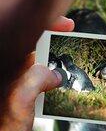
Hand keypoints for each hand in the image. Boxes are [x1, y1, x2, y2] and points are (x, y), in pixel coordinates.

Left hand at [0, 16, 73, 130]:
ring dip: (54, 65)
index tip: (69, 25)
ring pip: (36, 66)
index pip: (20, 35)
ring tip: (73, 66)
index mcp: (3, 70)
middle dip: (52, 43)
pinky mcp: (18, 102)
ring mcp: (10, 89)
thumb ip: (34, 80)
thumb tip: (54, 73)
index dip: (45, 25)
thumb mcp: (16, 106)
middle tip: (75, 44)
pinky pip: (38, 83)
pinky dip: (52, 82)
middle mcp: (6, 76)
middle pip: (30, 48)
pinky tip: (63, 86)